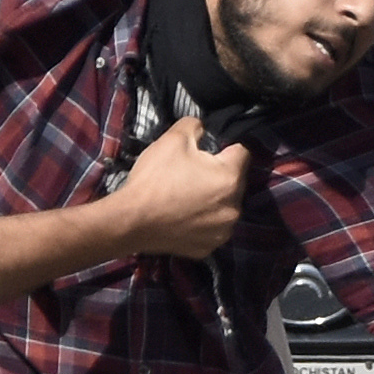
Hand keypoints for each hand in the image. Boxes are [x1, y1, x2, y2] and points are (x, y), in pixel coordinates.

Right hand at [115, 113, 252, 259]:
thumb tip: (204, 128)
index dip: (225, 147)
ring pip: (225, 207)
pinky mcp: (207, 248)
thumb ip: (195, 126)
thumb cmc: (155, 178)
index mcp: (230, 178)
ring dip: (213, 201)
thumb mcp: (173, 139)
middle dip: (218, 176)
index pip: (242, 152)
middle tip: (191, 174)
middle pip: (234, 182)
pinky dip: (202, 222)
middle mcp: (234, 208)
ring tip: (186, 197)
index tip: (207, 151)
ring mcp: (222, 232)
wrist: (131, 221)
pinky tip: (183, 217)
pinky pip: (211, 229)